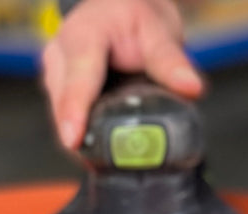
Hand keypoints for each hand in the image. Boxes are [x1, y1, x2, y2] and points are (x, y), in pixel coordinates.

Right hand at [41, 0, 202, 149]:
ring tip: (113, 160)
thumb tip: (191, 88)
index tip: (73, 139)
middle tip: (110, 164)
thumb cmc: (134, 13)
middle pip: (64, 104)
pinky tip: (105, 152)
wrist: (117, 6)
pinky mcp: (59, 91)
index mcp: (83, 35)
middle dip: (81, 136)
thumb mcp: (158, 29)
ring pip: (62, 116)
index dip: (75, 111)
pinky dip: (86, 135)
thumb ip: (172, 60)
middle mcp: (60, 55)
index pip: (79, 77)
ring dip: (83, 138)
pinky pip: (68, 118)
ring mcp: (55, 75)